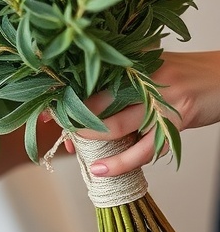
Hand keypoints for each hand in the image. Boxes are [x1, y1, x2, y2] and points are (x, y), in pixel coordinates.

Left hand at [62, 51, 219, 177]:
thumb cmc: (185, 77)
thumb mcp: (152, 69)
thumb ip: (123, 84)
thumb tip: (86, 111)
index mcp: (132, 61)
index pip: (90, 78)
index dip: (65, 97)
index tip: (45, 113)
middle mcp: (142, 76)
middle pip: (96, 101)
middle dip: (72, 122)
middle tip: (60, 137)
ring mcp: (160, 98)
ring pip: (115, 126)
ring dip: (92, 144)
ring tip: (77, 155)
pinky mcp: (176, 119)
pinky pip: (144, 148)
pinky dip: (122, 162)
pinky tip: (104, 170)